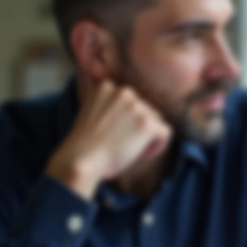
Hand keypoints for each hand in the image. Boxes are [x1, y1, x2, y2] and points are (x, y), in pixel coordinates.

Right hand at [47, 75, 171, 199]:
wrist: (81, 159)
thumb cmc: (83, 144)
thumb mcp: (89, 112)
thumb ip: (105, 105)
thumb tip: (122, 111)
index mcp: (107, 87)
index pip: (130, 100)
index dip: (127, 119)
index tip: (117, 133)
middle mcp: (124, 92)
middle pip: (146, 108)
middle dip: (139, 126)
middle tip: (124, 144)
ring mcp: (137, 107)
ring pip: (156, 120)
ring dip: (148, 136)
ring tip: (131, 150)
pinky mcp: (147, 124)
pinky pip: (165, 133)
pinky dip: (157, 146)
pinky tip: (142, 155)